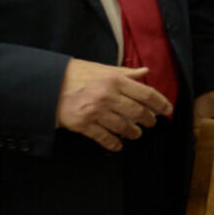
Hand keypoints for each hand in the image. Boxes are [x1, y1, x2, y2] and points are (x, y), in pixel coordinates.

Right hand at [56, 60, 171, 150]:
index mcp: (114, 80)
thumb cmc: (75, 75)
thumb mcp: (101, 69)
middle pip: (138, 112)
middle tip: (151, 122)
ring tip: (136, 133)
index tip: (167, 110)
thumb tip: (145, 72)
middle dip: (149, 120)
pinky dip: (114, 144)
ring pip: (124, 127)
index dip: (160, 103)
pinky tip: (118, 145)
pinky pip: (105, 138)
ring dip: (133, 133)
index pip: (146, 93)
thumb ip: (125, 73)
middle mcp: (107, 96)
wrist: (46, 86)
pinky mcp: (84, 125)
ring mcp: (96, 112)